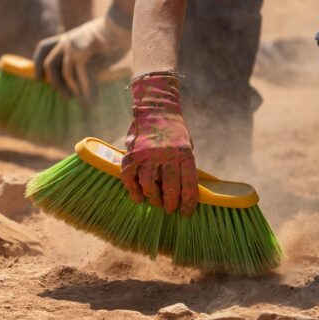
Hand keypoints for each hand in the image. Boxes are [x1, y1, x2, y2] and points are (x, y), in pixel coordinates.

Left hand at [33, 16, 130, 101]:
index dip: (36, 64)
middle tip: (67, 97)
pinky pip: (82, 79)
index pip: (43, 48)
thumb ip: (81, 56)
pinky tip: (92, 103)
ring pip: (67, 75)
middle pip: (50, 65)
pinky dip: (87, 93)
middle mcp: (66, 42)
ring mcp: (73, 49)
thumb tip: (79, 77)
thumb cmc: (112, 35)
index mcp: (66, 38)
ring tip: (85, 104)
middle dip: (56, 83)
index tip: (38, 78)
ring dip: (75, 91)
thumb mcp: (90, 42)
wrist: (121, 25)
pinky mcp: (83, 56)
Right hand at [120, 74, 197, 215]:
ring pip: (149, 186)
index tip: (185, 213)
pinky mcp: (132, 153)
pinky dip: (133, 190)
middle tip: (169, 209)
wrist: (156, 106)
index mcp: (184, 154)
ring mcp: (148, 154)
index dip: (187, 204)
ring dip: (152, 198)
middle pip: (169, 189)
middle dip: (169, 204)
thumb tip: (185, 192)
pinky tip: (137, 196)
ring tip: (154, 201)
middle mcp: (167, 155)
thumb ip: (185, 166)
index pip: (188, 186)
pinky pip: (130, 178)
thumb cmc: (174, 129)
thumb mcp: (187, 145)